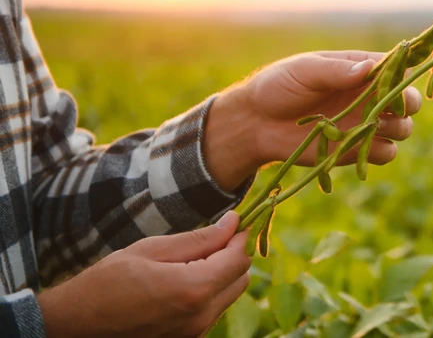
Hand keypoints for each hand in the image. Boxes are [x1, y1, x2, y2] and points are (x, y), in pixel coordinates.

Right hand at [37, 211, 250, 337]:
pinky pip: (213, 310)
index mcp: (193, 289)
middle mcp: (200, 316)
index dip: (241, 236)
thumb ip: (200, 238)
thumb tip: (233, 223)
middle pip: (241, 278)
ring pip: (230, 295)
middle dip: (233, 255)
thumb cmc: (108, 281)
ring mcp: (195, 332)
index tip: (235, 222)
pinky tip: (183, 280)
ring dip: (221, 274)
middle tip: (211, 239)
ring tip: (191, 260)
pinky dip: (209, 292)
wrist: (76, 323)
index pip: (239, 259)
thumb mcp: (152, 249)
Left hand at [203, 50, 422, 189]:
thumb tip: (369, 69)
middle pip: (408, 101)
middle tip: (388, 110)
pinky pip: (386, 153)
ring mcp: (366, 123)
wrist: (257, 123)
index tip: (394, 84)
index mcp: (359, 69)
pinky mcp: (357, 149)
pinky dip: (380, 151)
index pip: (397, 68)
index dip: (402, 76)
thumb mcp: (304, 71)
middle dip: (406, 105)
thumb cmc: (279, 86)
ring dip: (396, 129)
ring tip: (371, 127)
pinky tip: (360, 146)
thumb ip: (336, 71)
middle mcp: (369, 96)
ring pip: (403, 128)